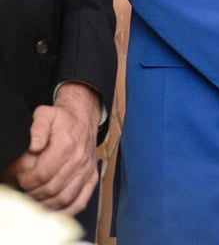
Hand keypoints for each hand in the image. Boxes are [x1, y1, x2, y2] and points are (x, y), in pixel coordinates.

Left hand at [9, 82, 100, 214]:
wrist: (83, 117)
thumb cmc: (63, 119)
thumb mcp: (46, 114)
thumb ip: (37, 127)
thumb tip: (34, 146)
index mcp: (66, 144)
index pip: (43, 173)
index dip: (27, 180)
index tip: (18, 178)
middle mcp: (79, 159)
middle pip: (52, 188)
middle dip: (33, 193)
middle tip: (23, 190)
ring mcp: (87, 170)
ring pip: (64, 198)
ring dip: (46, 204)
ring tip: (34, 200)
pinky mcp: (92, 177)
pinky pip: (81, 201)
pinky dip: (67, 212)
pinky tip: (54, 211)